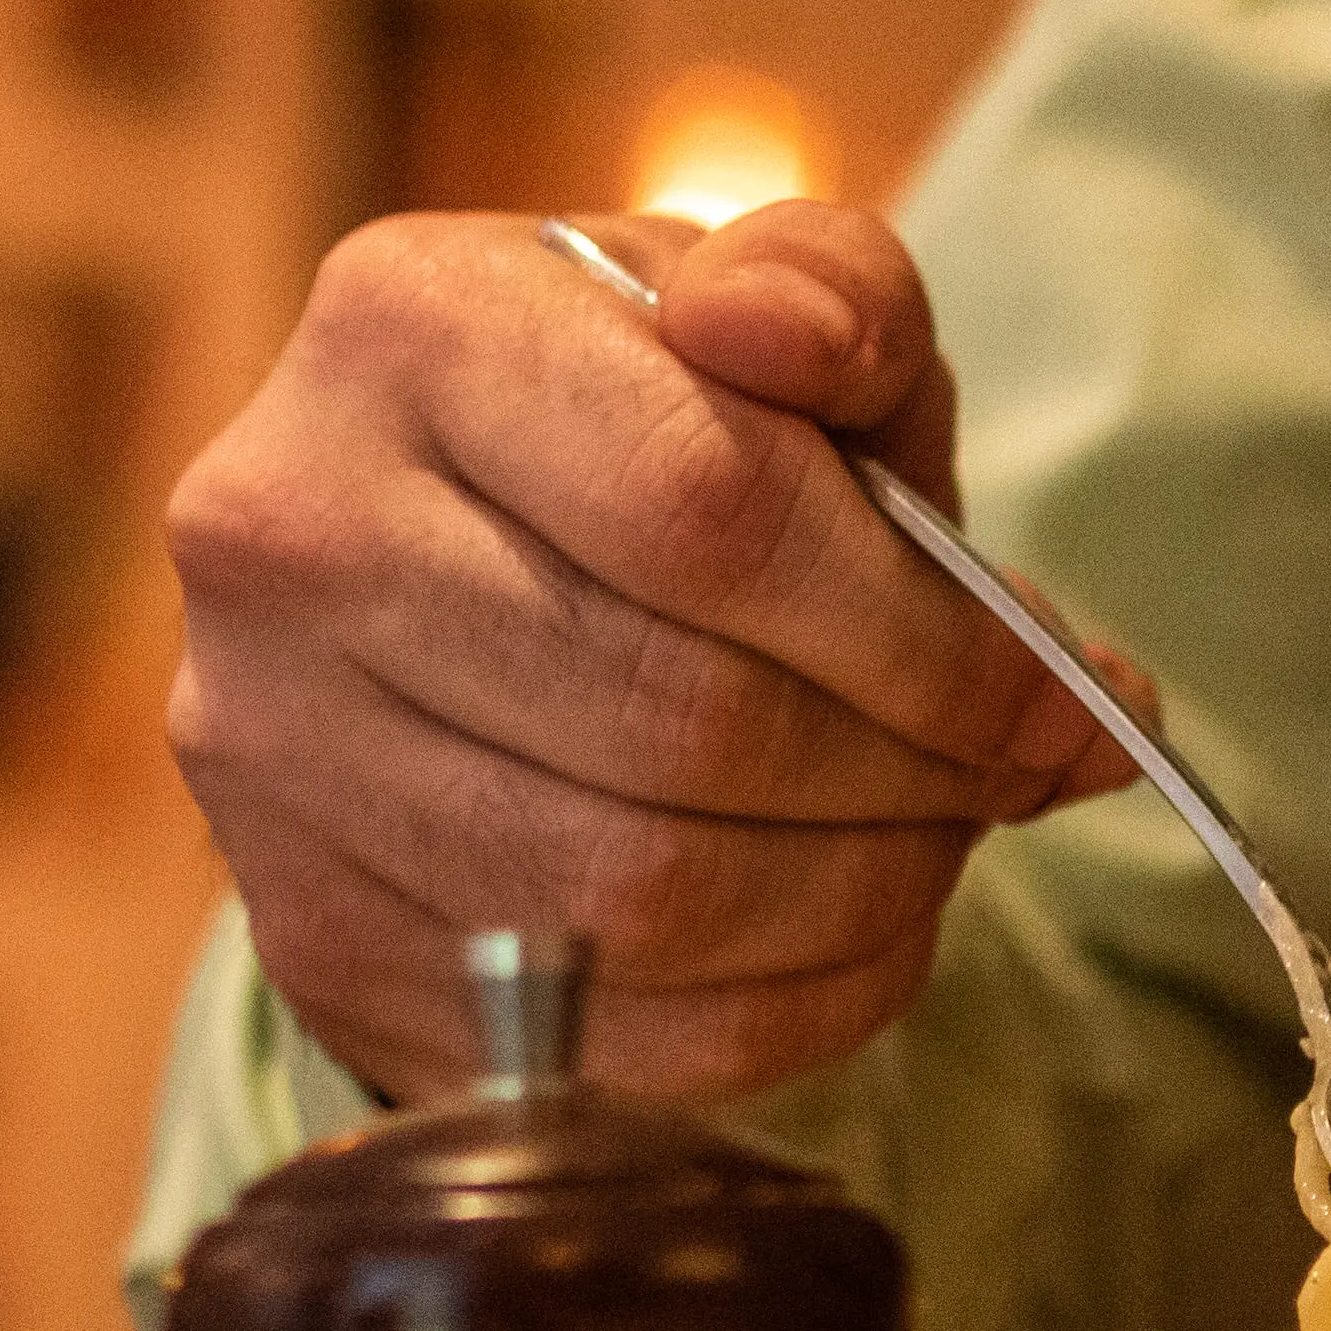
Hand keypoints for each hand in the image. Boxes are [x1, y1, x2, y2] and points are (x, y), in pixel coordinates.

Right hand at [163, 201, 1145, 1103]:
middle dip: (913, 774)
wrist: (456, 582)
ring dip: (863, 891)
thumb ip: (836, 301)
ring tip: (937, 839)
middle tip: (1009, 778)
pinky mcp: (311, 929)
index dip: (929, 638)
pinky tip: (848, 929)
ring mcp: (270, 743)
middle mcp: (290, 528)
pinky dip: (788, 1000)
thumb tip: (821, 347)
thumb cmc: (659, 436)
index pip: (709, 511)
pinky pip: (611, 1029)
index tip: (1060, 698)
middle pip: (686, 721)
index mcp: (414, 325)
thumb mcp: (770, 326)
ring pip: (646, 892)